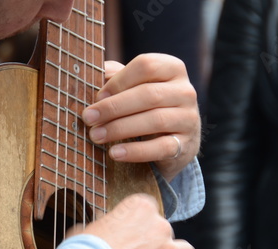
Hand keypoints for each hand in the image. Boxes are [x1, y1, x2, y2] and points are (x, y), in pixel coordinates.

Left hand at [81, 54, 200, 181]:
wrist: (178, 140)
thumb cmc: (149, 107)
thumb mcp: (137, 87)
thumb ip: (117, 76)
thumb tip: (94, 72)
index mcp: (172, 68)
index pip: (146, 66)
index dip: (118, 80)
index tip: (97, 96)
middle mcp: (185, 91)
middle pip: (148, 94)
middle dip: (113, 107)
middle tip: (88, 117)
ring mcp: (189, 118)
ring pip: (155, 120)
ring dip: (120, 128)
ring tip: (96, 136)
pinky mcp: (186, 145)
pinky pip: (161, 148)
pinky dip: (135, 151)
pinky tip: (114, 153)